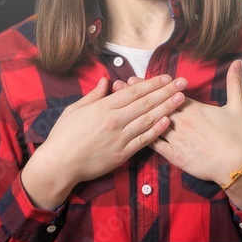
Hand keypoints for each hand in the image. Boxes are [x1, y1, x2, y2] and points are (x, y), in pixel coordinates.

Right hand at [22, 74, 186, 208]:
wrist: (58, 164)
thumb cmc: (63, 136)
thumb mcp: (75, 110)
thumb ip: (93, 95)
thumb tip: (107, 80)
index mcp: (103, 107)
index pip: (133, 91)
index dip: (152, 83)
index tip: (166, 77)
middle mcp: (114, 120)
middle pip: (145, 102)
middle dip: (166, 91)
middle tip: (183, 82)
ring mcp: (119, 137)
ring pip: (148, 119)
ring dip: (167, 107)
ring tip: (181, 98)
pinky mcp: (122, 153)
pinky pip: (143, 140)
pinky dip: (157, 130)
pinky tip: (168, 121)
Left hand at [114, 60, 241, 209]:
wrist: (237, 164)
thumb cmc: (239, 135)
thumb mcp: (238, 107)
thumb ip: (234, 83)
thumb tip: (238, 61)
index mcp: (195, 109)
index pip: (169, 94)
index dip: (151, 86)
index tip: (135, 79)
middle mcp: (182, 121)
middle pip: (155, 106)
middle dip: (136, 96)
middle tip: (118, 86)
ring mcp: (177, 138)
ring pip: (151, 123)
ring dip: (134, 114)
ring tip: (116, 106)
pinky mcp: (175, 155)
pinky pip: (155, 144)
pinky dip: (141, 137)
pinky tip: (128, 133)